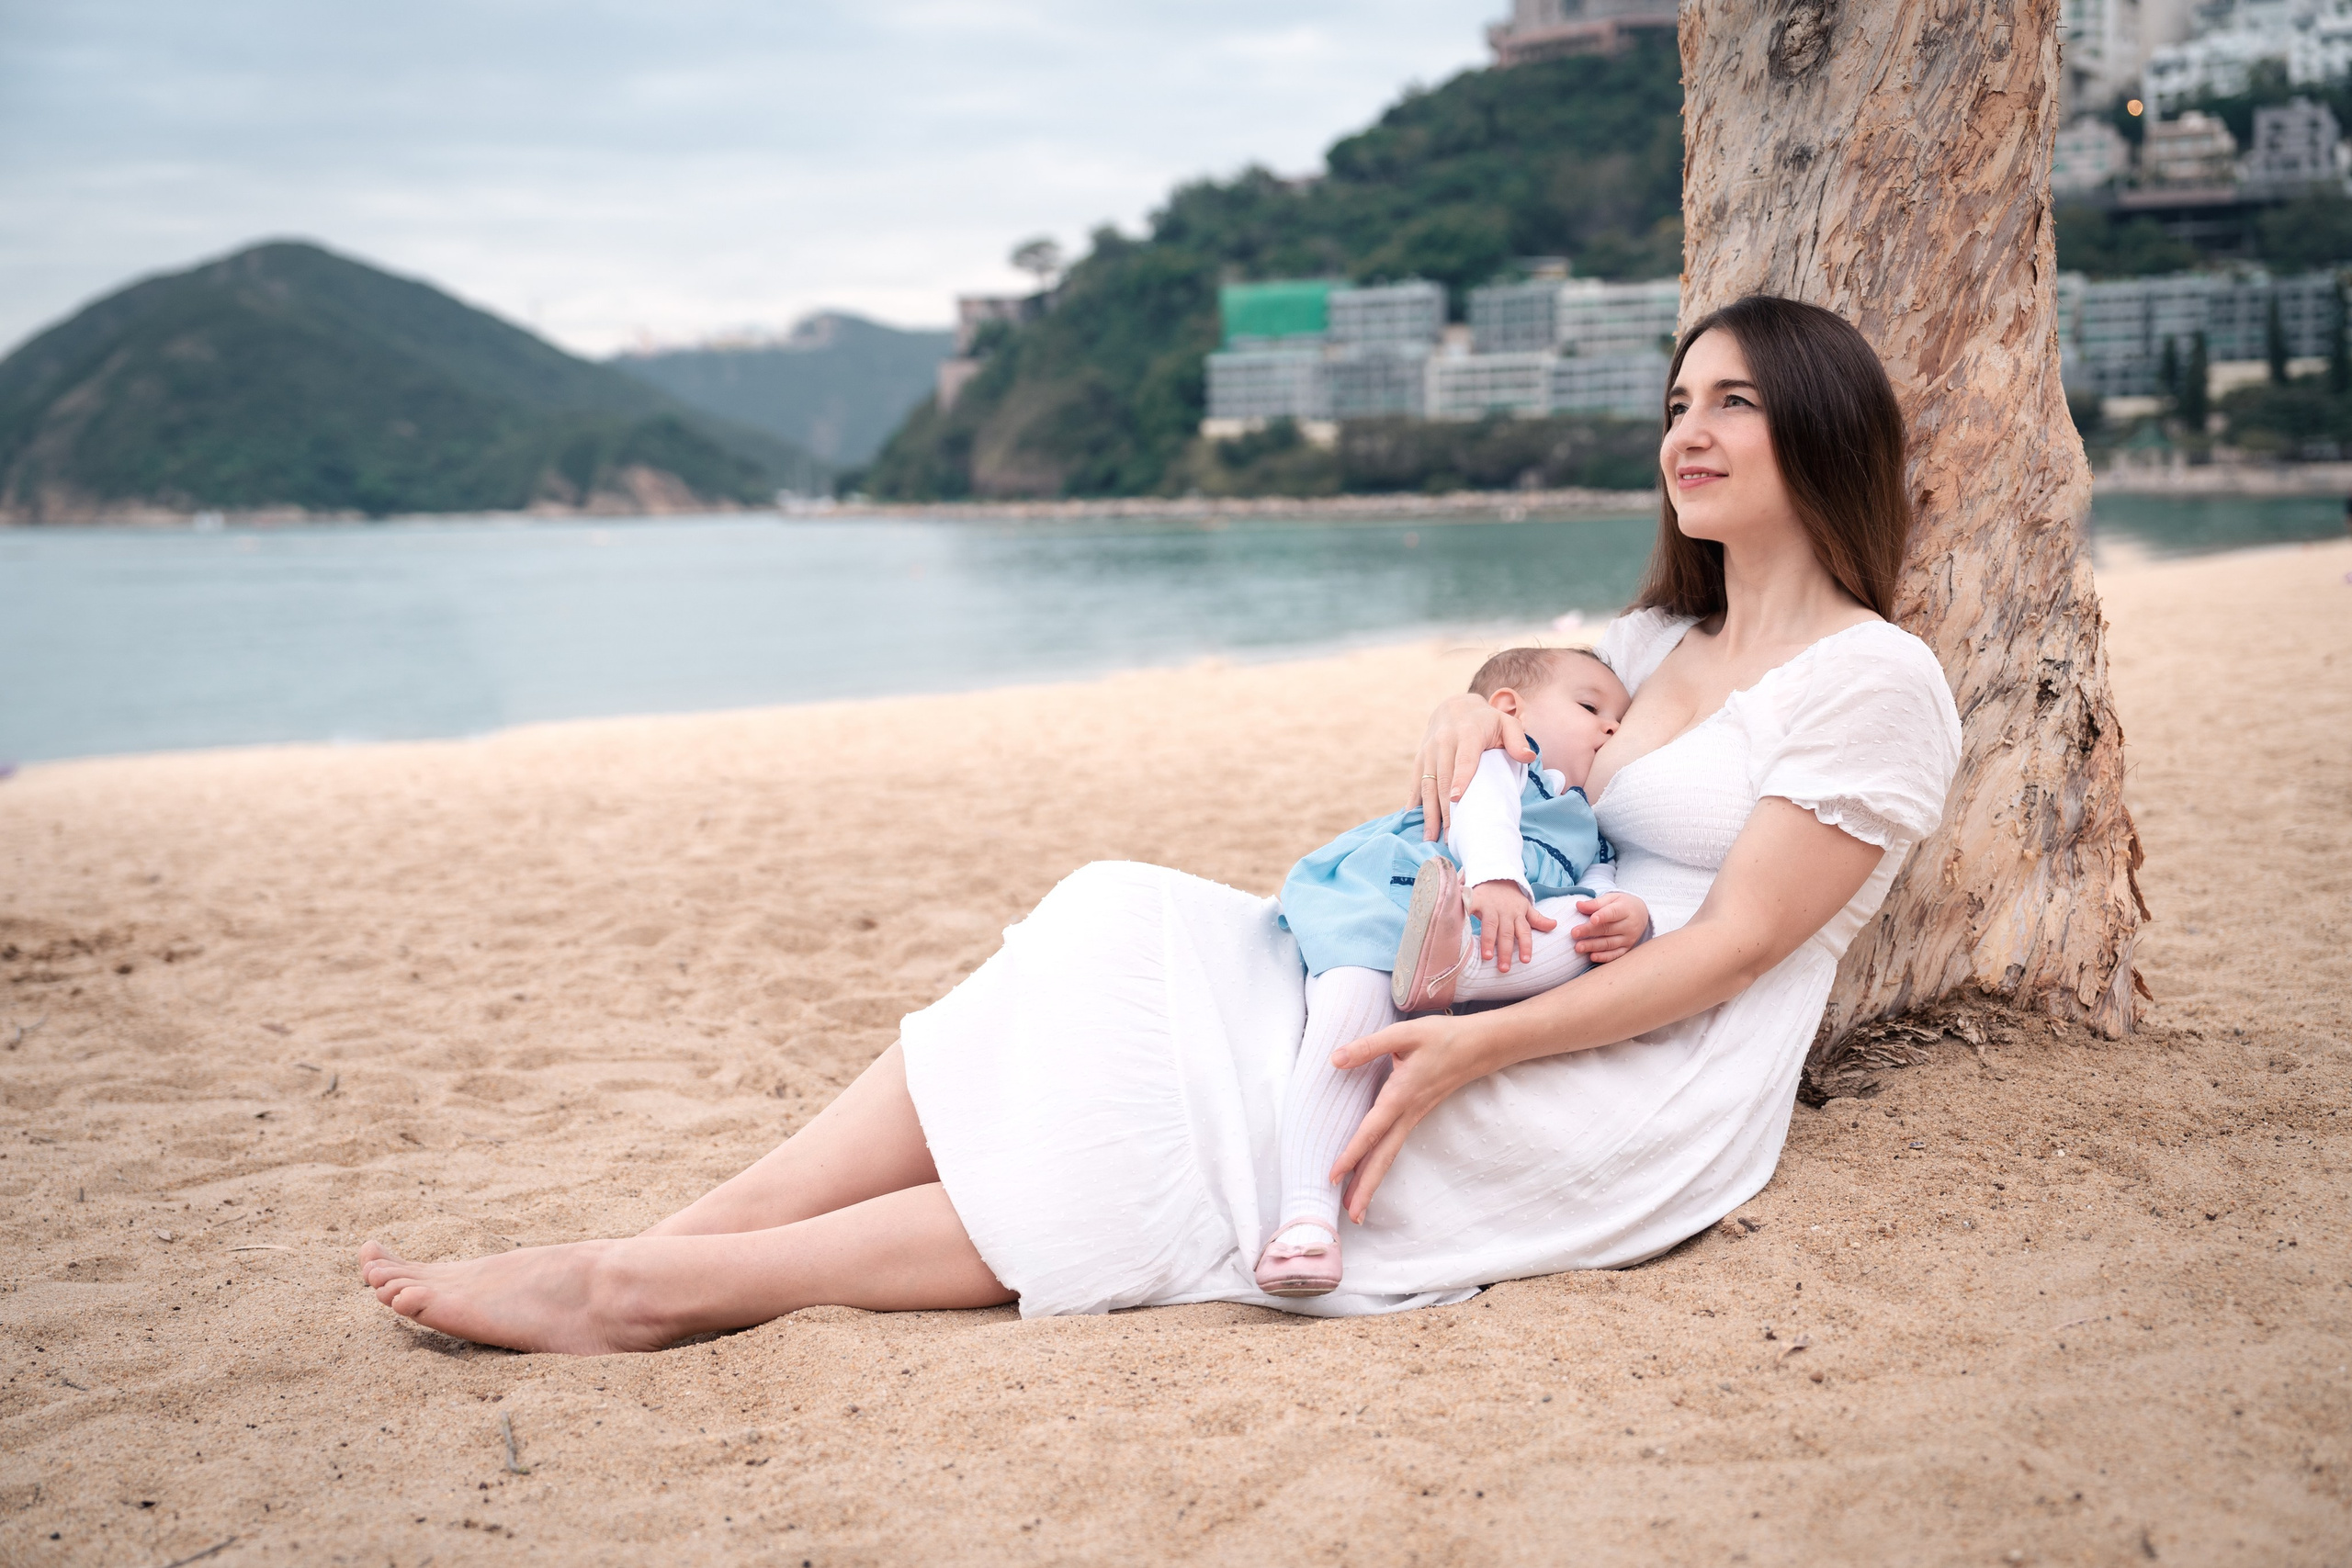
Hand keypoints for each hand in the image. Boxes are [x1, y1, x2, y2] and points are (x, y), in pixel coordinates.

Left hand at [1324, 1012, 1488, 1221]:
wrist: (1481, 1046)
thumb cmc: (1442, 1037)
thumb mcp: (1404, 1034)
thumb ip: (1369, 1046)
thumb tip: (1336, 1059)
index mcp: (1400, 1095)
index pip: (1371, 1131)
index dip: (1351, 1154)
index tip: (1333, 1176)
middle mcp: (1407, 1113)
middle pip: (1384, 1157)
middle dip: (1366, 1187)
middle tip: (1351, 1216)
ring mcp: (1414, 1117)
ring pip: (1390, 1155)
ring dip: (1373, 1182)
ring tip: (1357, 1209)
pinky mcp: (1417, 1115)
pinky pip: (1396, 1145)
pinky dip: (1381, 1164)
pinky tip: (1371, 1173)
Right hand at [1409, 693, 1531, 839]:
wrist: (1454, 707)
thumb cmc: (1487, 720)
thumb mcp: (1506, 722)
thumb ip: (1517, 739)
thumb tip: (1527, 756)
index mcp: (1467, 733)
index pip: (1464, 759)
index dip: (1460, 779)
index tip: (1456, 799)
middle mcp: (1444, 742)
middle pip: (1443, 779)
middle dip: (1445, 809)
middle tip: (1450, 836)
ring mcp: (1429, 751)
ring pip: (1427, 784)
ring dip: (1428, 812)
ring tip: (1430, 837)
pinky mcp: (1420, 759)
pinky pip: (1416, 782)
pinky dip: (1415, 802)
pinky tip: (1413, 820)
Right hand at [1466, 879, 1555, 971]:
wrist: (1495, 875)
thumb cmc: (1510, 897)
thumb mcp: (1526, 906)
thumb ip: (1538, 919)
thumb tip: (1554, 926)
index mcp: (1518, 914)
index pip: (1524, 932)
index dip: (1525, 945)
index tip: (1525, 961)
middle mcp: (1505, 911)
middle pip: (1506, 933)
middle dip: (1505, 951)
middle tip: (1504, 969)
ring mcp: (1490, 906)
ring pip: (1490, 925)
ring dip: (1488, 941)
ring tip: (1487, 957)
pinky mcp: (1476, 900)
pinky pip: (1470, 908)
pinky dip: (1465, 914)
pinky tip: (1461, 927)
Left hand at [1571, 892, 1649, 962]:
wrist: (1642, 914)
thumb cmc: (1622, 905)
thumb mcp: (1611, 899)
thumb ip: (1595, 903)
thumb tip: (1578, 905)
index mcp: (1626, 909)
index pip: (1613, 913)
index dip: (1603, 916)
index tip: (1592, 919)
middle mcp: (1629, 925)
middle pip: (1608, 929)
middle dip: (1590, 932)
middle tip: (1574, 933)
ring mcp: (1629, 939)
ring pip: (1609, 944)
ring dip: (1593, 946)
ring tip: (1578, 947)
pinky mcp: (1627, 949)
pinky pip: (1615, 955)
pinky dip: (1604, 957)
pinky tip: (1592, 957)